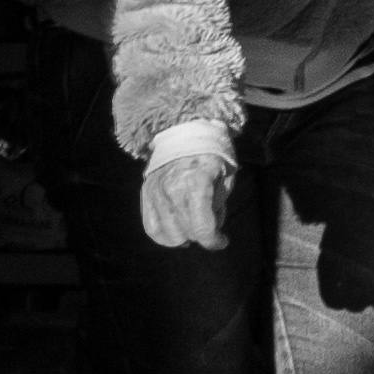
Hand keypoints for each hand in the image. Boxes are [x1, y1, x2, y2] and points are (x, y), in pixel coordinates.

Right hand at [137, 131, 235, 251]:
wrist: (185, 132)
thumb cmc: (212, 155)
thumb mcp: (226, 176)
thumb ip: (219, 205)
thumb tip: (212, 229)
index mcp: (197, 182)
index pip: (203, 227)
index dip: (214, 241)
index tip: (222, 241)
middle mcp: (172, 189)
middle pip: (187, 233)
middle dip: (202, 236)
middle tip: (211, 225)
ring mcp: (156, 192)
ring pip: (169, 235)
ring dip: (185, 236)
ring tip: (194, 223)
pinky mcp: (146, 194)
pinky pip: (152, 228)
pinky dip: (165, 236)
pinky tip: (178, 230)